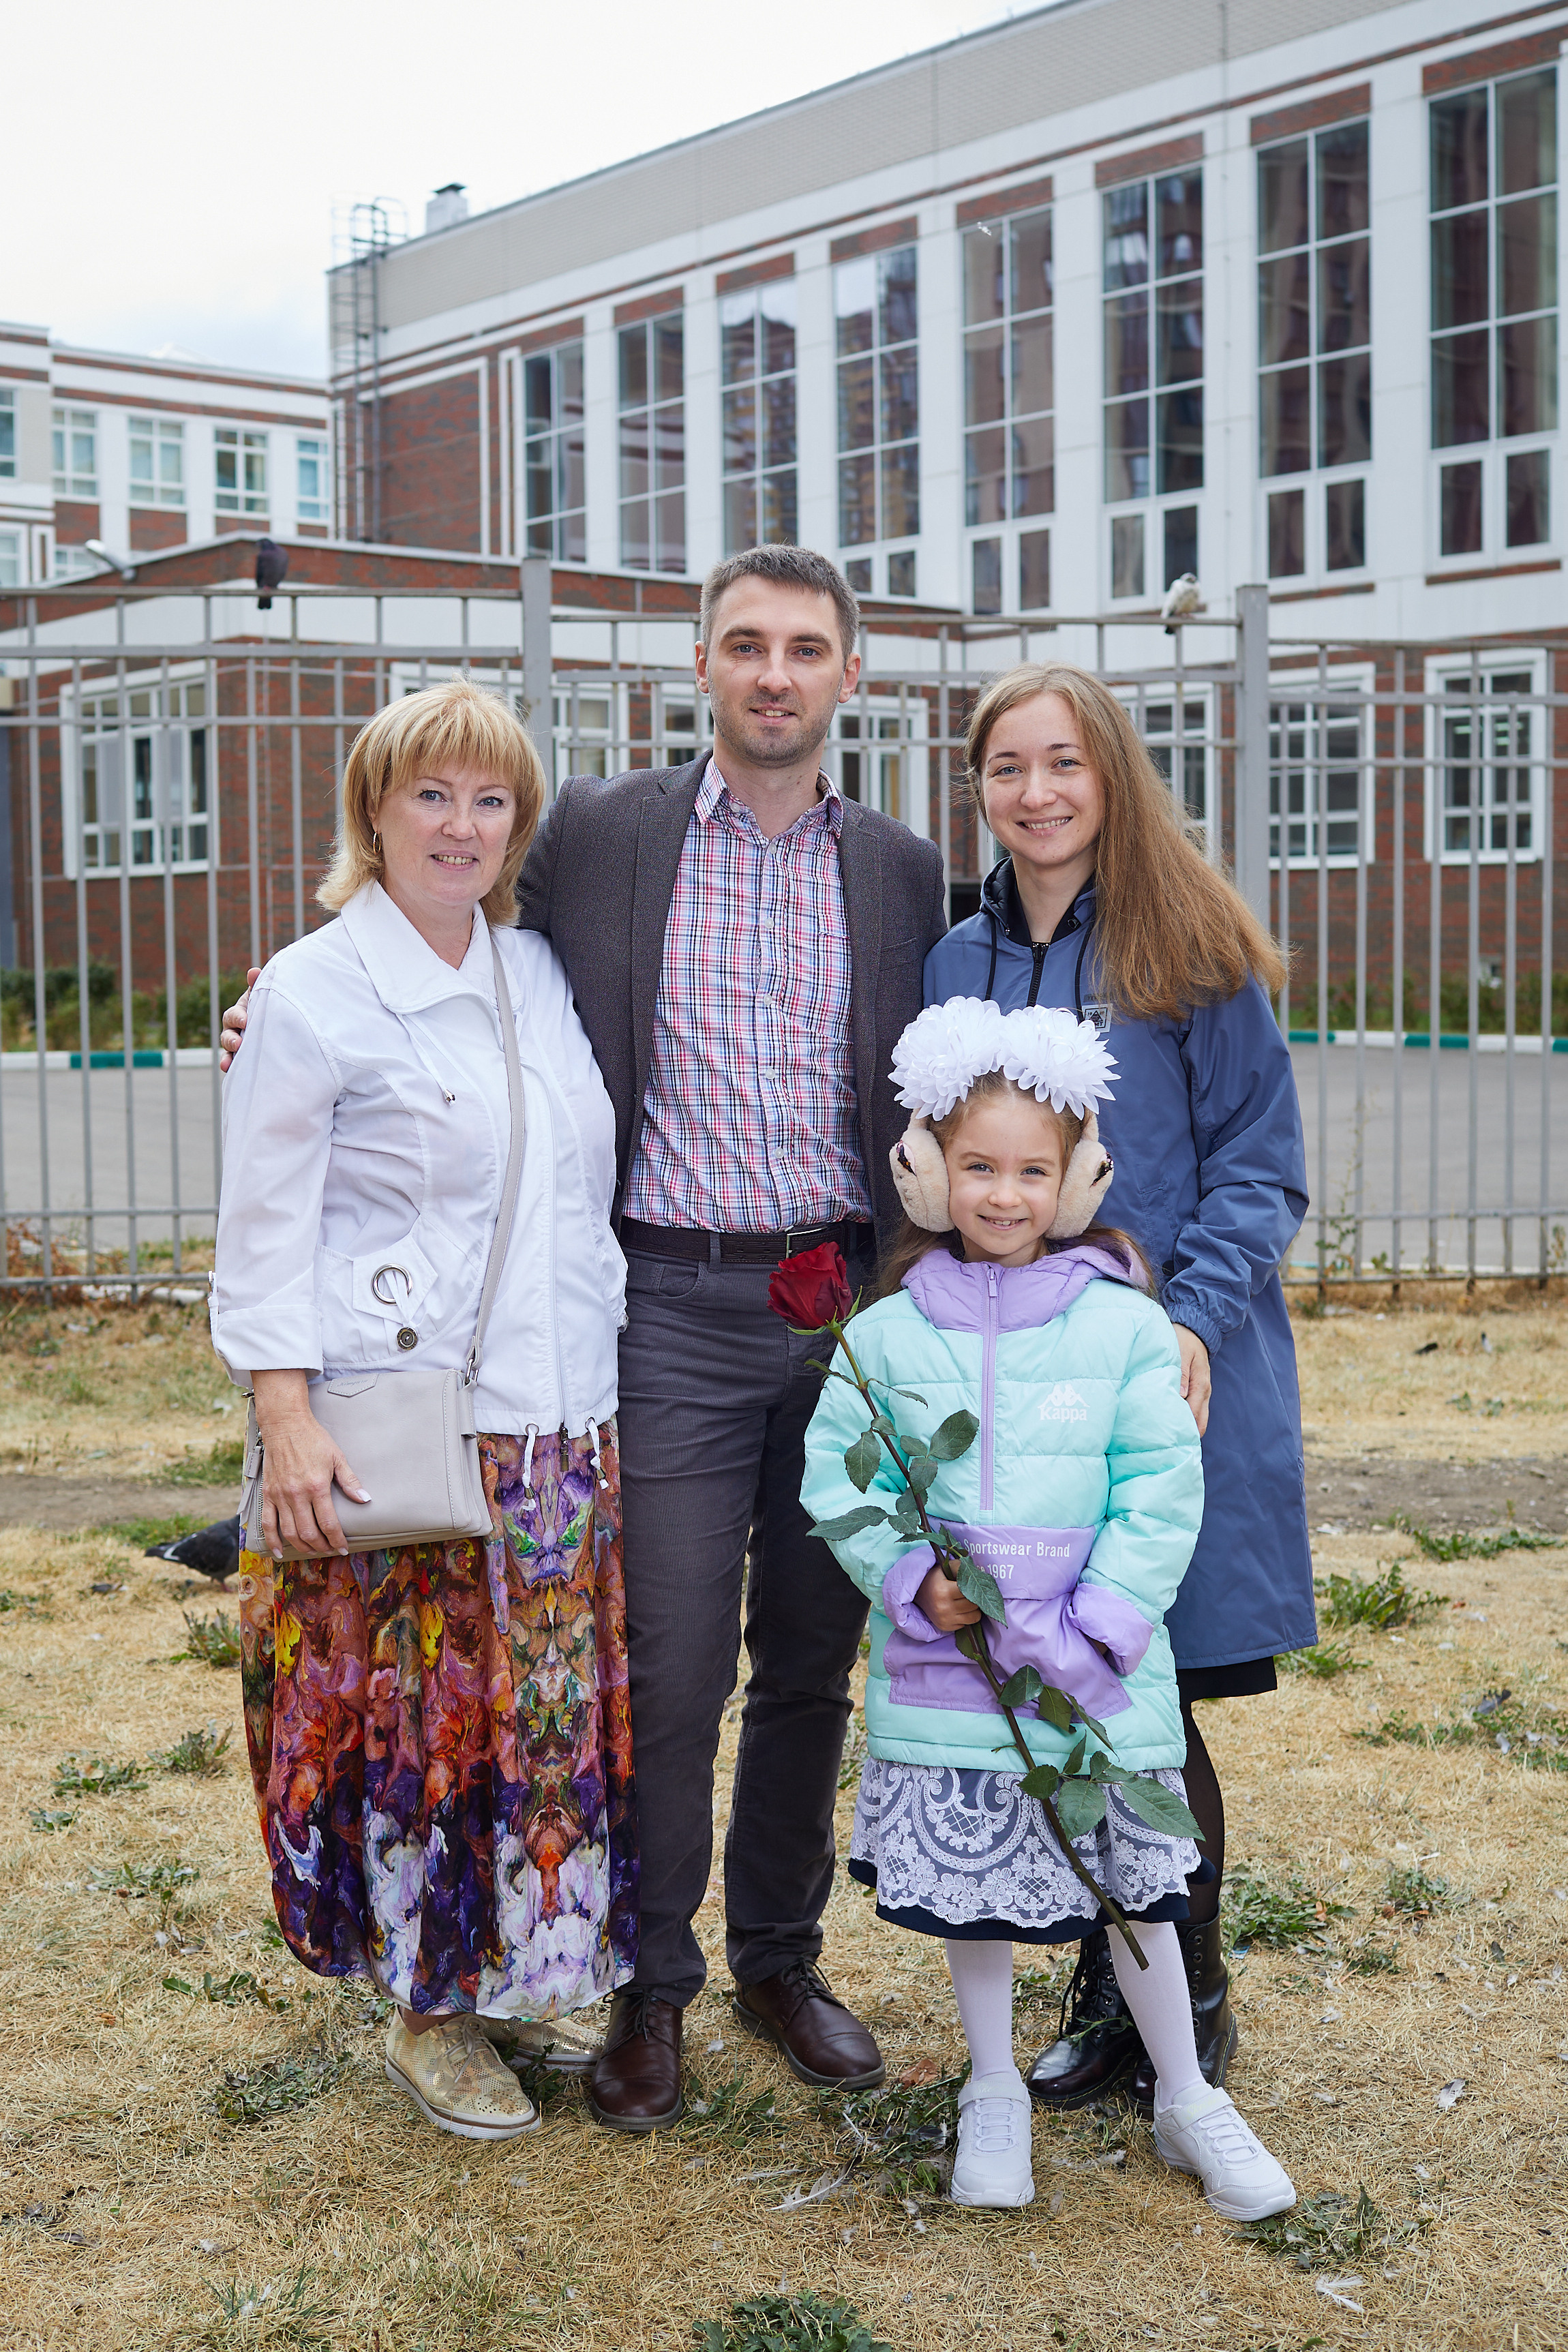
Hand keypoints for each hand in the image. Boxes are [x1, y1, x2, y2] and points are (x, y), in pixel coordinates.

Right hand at [219, 967, 259, 1071]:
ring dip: (227, 1056)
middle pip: (227, 1034)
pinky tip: (230, 1071)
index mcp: (240, 1013)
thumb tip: (254, 971)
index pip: (234, 1015)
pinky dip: (230, 1067)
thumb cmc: (269, 1006)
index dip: (238, 1017)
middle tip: (239, 1043)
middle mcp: (234, 1030)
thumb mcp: (263, 995)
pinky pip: (233, 1064)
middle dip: (232, 1039)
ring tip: (228, 1063)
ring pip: (228, 1051)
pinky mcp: (242, 1059)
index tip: (245, 1020)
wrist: (279, 1023)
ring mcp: (237, 1045)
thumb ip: (258, 985)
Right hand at [252, 1369, 369, 1557]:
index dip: (337, 1539)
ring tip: (313, 1550)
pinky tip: (279, 1552)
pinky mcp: (268, 1494)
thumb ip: (350, 1481)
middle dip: (321, 1546)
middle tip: (330, 1550)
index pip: (328, 1523)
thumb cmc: (314, 1439)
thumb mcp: (337, 1457)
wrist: (285, 1425)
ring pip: (290, 1532)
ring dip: (302, 1546)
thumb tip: (365, 1499)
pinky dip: (272, 1540)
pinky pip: (267, 1523)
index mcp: (317, 1487)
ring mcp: (280, 1496)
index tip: (344, 1548)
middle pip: (309, 1532)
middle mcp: (297, 1495)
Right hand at [915, 1562, 981, 1632]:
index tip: (970, 1585)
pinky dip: (965, 1618)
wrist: (919, 1593)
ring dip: (973, 1610)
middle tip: (968, 1594)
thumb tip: (976, 1575)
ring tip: (965, 1603)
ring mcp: (944, 1619)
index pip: (970, 1592)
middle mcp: (943, 1607)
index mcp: (944, 1591)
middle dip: (974, 1599)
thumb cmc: (936, 1579)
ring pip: (974, 1617)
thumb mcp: (946, 1567)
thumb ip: (961, 1567)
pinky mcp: (945, 1627)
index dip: (973, 1588)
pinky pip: (966, 1624)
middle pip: (974, 1605)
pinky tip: (957, 1610)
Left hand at [1172, 1325, 1211, 1436]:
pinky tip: (1176, 1427)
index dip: (1186, 1427)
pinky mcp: (1197, 1390)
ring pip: (1198, 1418)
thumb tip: (1181, 1395)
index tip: (1174, 1441)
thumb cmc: (1184, 1339)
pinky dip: (1187, 1420)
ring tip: (1174, 1443)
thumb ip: (1181, 1373)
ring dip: (1188, 1428)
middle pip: (1200, 1421)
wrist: (1194, 1329)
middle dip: (1189, 1434)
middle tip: (1174, 1450)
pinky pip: (1194, 1410)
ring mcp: (1202, 1392)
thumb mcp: (1181, 1352)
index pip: (1194, 1412)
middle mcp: (1204, 1391)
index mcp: (1200, 1384)